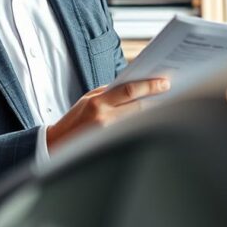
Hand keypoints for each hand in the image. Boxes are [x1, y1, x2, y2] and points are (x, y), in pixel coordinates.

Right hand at [46, 78, 169, 150]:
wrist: (57, 143)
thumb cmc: (74, 120)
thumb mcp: (88, 100)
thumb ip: (109, 93)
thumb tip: (134, 87)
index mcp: (97, 102)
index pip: (129, 89)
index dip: (149, 85)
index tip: (164, 82)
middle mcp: (103, 116)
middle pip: (138, 105)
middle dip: (155, 98)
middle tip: (170, 93)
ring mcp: (108, 132)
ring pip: (138, 119)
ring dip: (152, 112)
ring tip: (165, 105)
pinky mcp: (110, 143)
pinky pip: (131, 131)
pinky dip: (142, 124)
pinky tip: (151, 121)